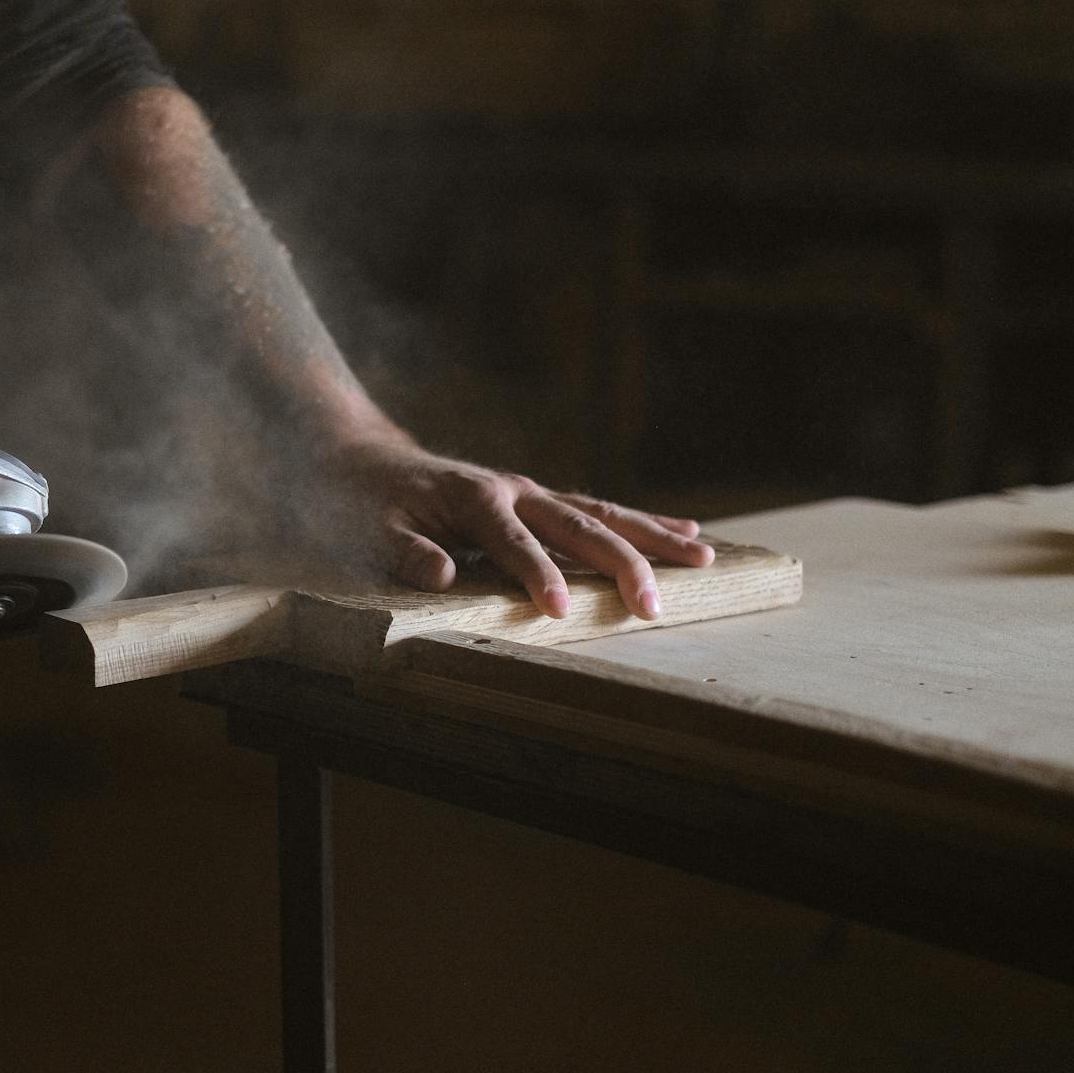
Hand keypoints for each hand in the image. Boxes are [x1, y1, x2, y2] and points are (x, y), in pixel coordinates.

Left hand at [321, 440, 713, 619]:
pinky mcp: (542, 501)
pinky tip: (685, 534)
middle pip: (579, 526)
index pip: (514, 543)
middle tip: (654, 604)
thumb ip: (406, 551)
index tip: (560, 611)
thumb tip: (441, 574)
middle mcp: (515, 490)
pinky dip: (643, 523)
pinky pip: (600, 512)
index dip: (538, 576)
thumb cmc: (372, 504)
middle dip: (621, 564)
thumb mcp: (375, 529)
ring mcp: (534, 493)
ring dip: (653, 537)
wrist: (370, 461)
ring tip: (703, 558)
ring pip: (604, 514)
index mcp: (475, 499)